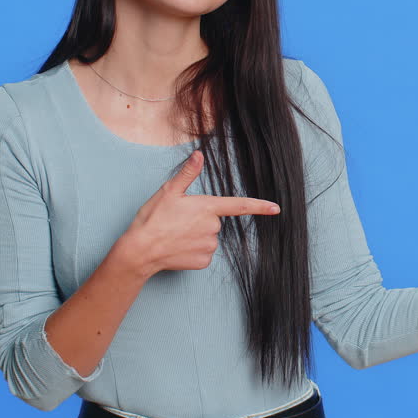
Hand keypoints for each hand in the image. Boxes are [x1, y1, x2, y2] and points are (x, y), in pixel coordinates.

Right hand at [112, 150, 280, 278]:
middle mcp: (212, 227)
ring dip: (196, 235)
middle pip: (215, 221)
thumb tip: (199, 155)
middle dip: (201, 220)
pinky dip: (192, 250)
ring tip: (175, 234)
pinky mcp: (203, 262)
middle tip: (178, 221)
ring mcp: (209, 246)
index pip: (239, 205)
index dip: (259, 206)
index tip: (276, 208)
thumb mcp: (169, 192)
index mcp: (207, 207)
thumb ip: (188, 173)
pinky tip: (178, 247)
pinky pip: (203, 253)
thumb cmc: (153, 219)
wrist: (140, 250)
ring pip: (209, 237)